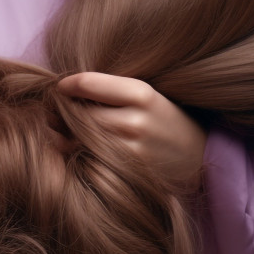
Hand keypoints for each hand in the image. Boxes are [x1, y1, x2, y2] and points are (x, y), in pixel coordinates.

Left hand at [57, 72, 205, 191]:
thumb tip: (60, 92)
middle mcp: (136, 120)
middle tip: (56, 112)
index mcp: (140, 93)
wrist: (197, 153)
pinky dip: (81, 152)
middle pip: (80, 112)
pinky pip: (91, 157)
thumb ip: (107, 89)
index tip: (60, 87)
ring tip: (69, 129)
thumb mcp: (142, 93)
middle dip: (63, 112)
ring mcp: (132, 148)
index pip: (87, 83)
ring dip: (68, 133)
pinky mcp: (128, 170)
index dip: (66, 85)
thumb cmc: (161, 117)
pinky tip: (84, 147)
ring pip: (81, 137)